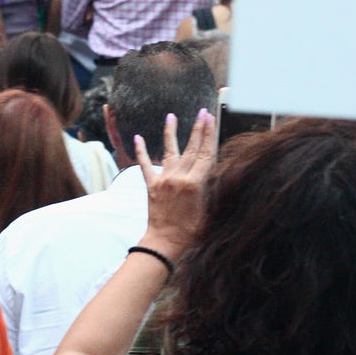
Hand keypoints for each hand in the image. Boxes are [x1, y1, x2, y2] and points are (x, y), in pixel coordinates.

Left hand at [135, 109, 214, 257]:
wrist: (166, 242)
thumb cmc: (191, 231)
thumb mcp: (209, 208)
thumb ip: (212, 186)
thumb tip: (217, 168)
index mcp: (195, 183)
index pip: (205, 153)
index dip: (209, 135)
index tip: (211, 119)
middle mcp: (179, 177)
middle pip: (190, 148)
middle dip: (197, 129)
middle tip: (201, 112)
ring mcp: (163, 179)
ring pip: (169, 151)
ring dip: (170, 132)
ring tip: (171, 116)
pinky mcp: (151, 185)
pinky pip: (145, 165)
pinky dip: (142, 151)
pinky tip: (138, 137)